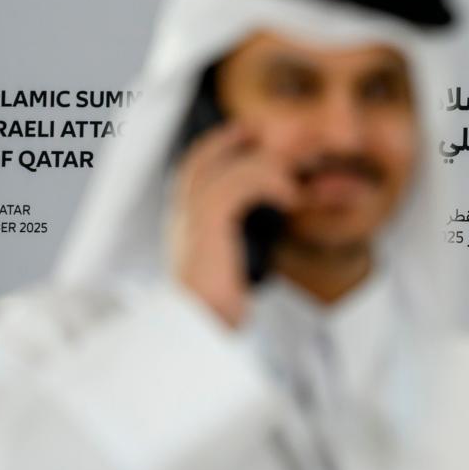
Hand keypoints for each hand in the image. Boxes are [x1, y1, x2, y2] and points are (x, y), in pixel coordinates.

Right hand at [166, 122, 299, 326]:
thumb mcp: (224, 286)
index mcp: (182, 233)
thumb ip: (231, 265)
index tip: (240, 137)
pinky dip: (266, 182)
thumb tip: (244, 272)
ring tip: (289, 173)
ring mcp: (188, 223)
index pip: (190, 179)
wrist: (194, 341)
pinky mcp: (206, 228)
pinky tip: (290, 198)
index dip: (213, 152)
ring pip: (219, 170)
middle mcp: (179, 222)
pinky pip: (236, 185)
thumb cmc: (209, 322)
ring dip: (259, 164)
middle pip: (196, 163)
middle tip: (257, 128)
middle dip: (226, 140)